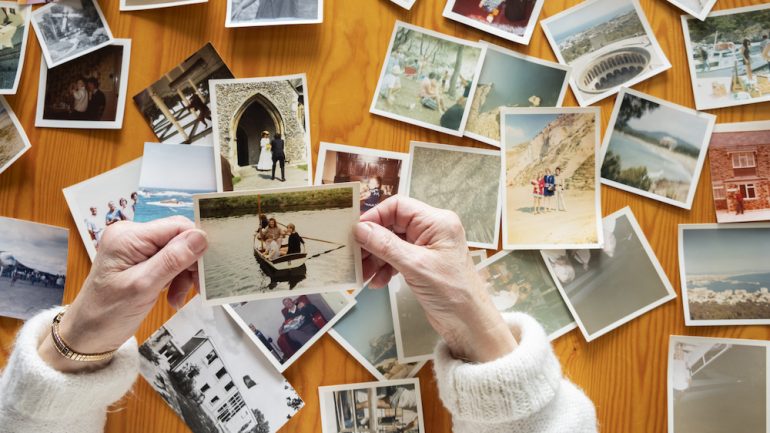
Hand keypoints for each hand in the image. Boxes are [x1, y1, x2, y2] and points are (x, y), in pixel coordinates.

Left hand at [38, 216, 207, 372]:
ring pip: (177, 252)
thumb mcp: (143, 287)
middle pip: (179, 239)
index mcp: (128, 236)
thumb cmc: (106, 315)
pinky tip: (173, 295)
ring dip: (184, 275)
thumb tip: (201, 236)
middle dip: (191, 264)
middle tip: (197, 288)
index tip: (208, 269)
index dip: (197, 245)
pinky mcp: (139, 260)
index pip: (177, 226)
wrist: (85, 337)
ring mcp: (135, 247)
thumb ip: (172, 259)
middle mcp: (131, 235)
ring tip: (179, 297)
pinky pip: (169, 262)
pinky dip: (176, 279)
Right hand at [353, 196, 515, 362]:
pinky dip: (384, 269)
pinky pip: (396, 258)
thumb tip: (361, 229)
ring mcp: (427, 247)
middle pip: (392, 225)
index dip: (375, 216)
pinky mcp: (422, 263)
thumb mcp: (415, 266)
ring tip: (363, 274)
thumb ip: (386, 245)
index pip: (398, 206)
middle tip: (355, 255)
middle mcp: (432, 230)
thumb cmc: (453, 293)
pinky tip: (377, 282)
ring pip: (391, 243)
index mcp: (437, 222)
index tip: (356, 231)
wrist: (468, 323)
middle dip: (372, 241)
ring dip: (375, 258)